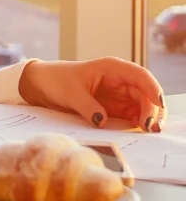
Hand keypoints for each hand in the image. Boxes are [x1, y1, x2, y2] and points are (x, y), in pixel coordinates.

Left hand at [18, 57, 166, 132]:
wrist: (42, 84)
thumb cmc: (56, 80)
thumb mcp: (70, 93)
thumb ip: (87, 107)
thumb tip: (103, 121)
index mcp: (112, 68)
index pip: (140, 76)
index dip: (153, 89)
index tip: (158, 104)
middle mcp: (119, 80)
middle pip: (146, 93)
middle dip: (152, 109)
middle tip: (150, 127)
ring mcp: (118, 94)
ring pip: (142, 105)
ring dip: (148, 117)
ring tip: (149, 132)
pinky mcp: (114, 107)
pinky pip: (131, 115)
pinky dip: (138, 123)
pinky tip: (140, 132)